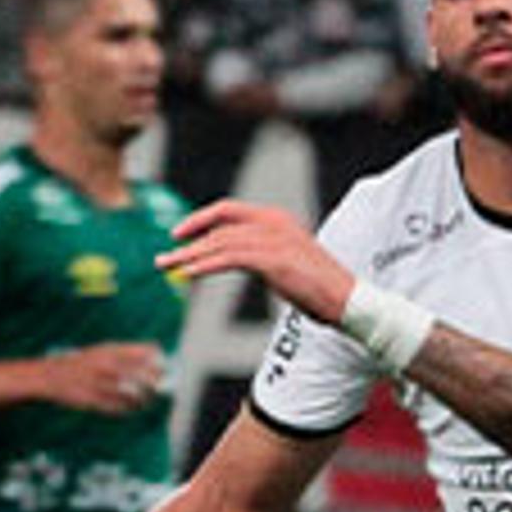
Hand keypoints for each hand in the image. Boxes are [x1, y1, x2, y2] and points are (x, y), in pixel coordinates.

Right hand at [37, 341, 168, 412]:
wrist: (50, 376)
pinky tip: (130, 407)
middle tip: (157, 387)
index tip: (162, 369)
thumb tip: (157, 351)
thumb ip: (128, 351)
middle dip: (155, 383)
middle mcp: (107, 365)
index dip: (159, 362)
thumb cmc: (83, 362)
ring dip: (144, 399)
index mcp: (110, 350)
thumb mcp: (104, 349)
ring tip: (145, 400)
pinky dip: (129, 408)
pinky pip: (120, 407)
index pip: (147, 353)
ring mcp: (100, 384)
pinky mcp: (94, 401)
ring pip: (134, 395)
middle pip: (144, 376)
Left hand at [159, 199, 353, 321]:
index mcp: (277, 219)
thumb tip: (232, 260)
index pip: (229, 210)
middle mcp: (274, 223)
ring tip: (168, 269)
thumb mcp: (284, 263)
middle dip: (187, 241)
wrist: (348, 301)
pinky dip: (206, 265)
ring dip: (189, 256)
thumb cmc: (320, 289)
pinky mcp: (273, 260)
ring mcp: (274, 240)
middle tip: (163, 258)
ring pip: (220, 242)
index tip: (179, 234)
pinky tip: (189, 274)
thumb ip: (259, 255)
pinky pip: (229, 259)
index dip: (200, 219)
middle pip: (219, 226)